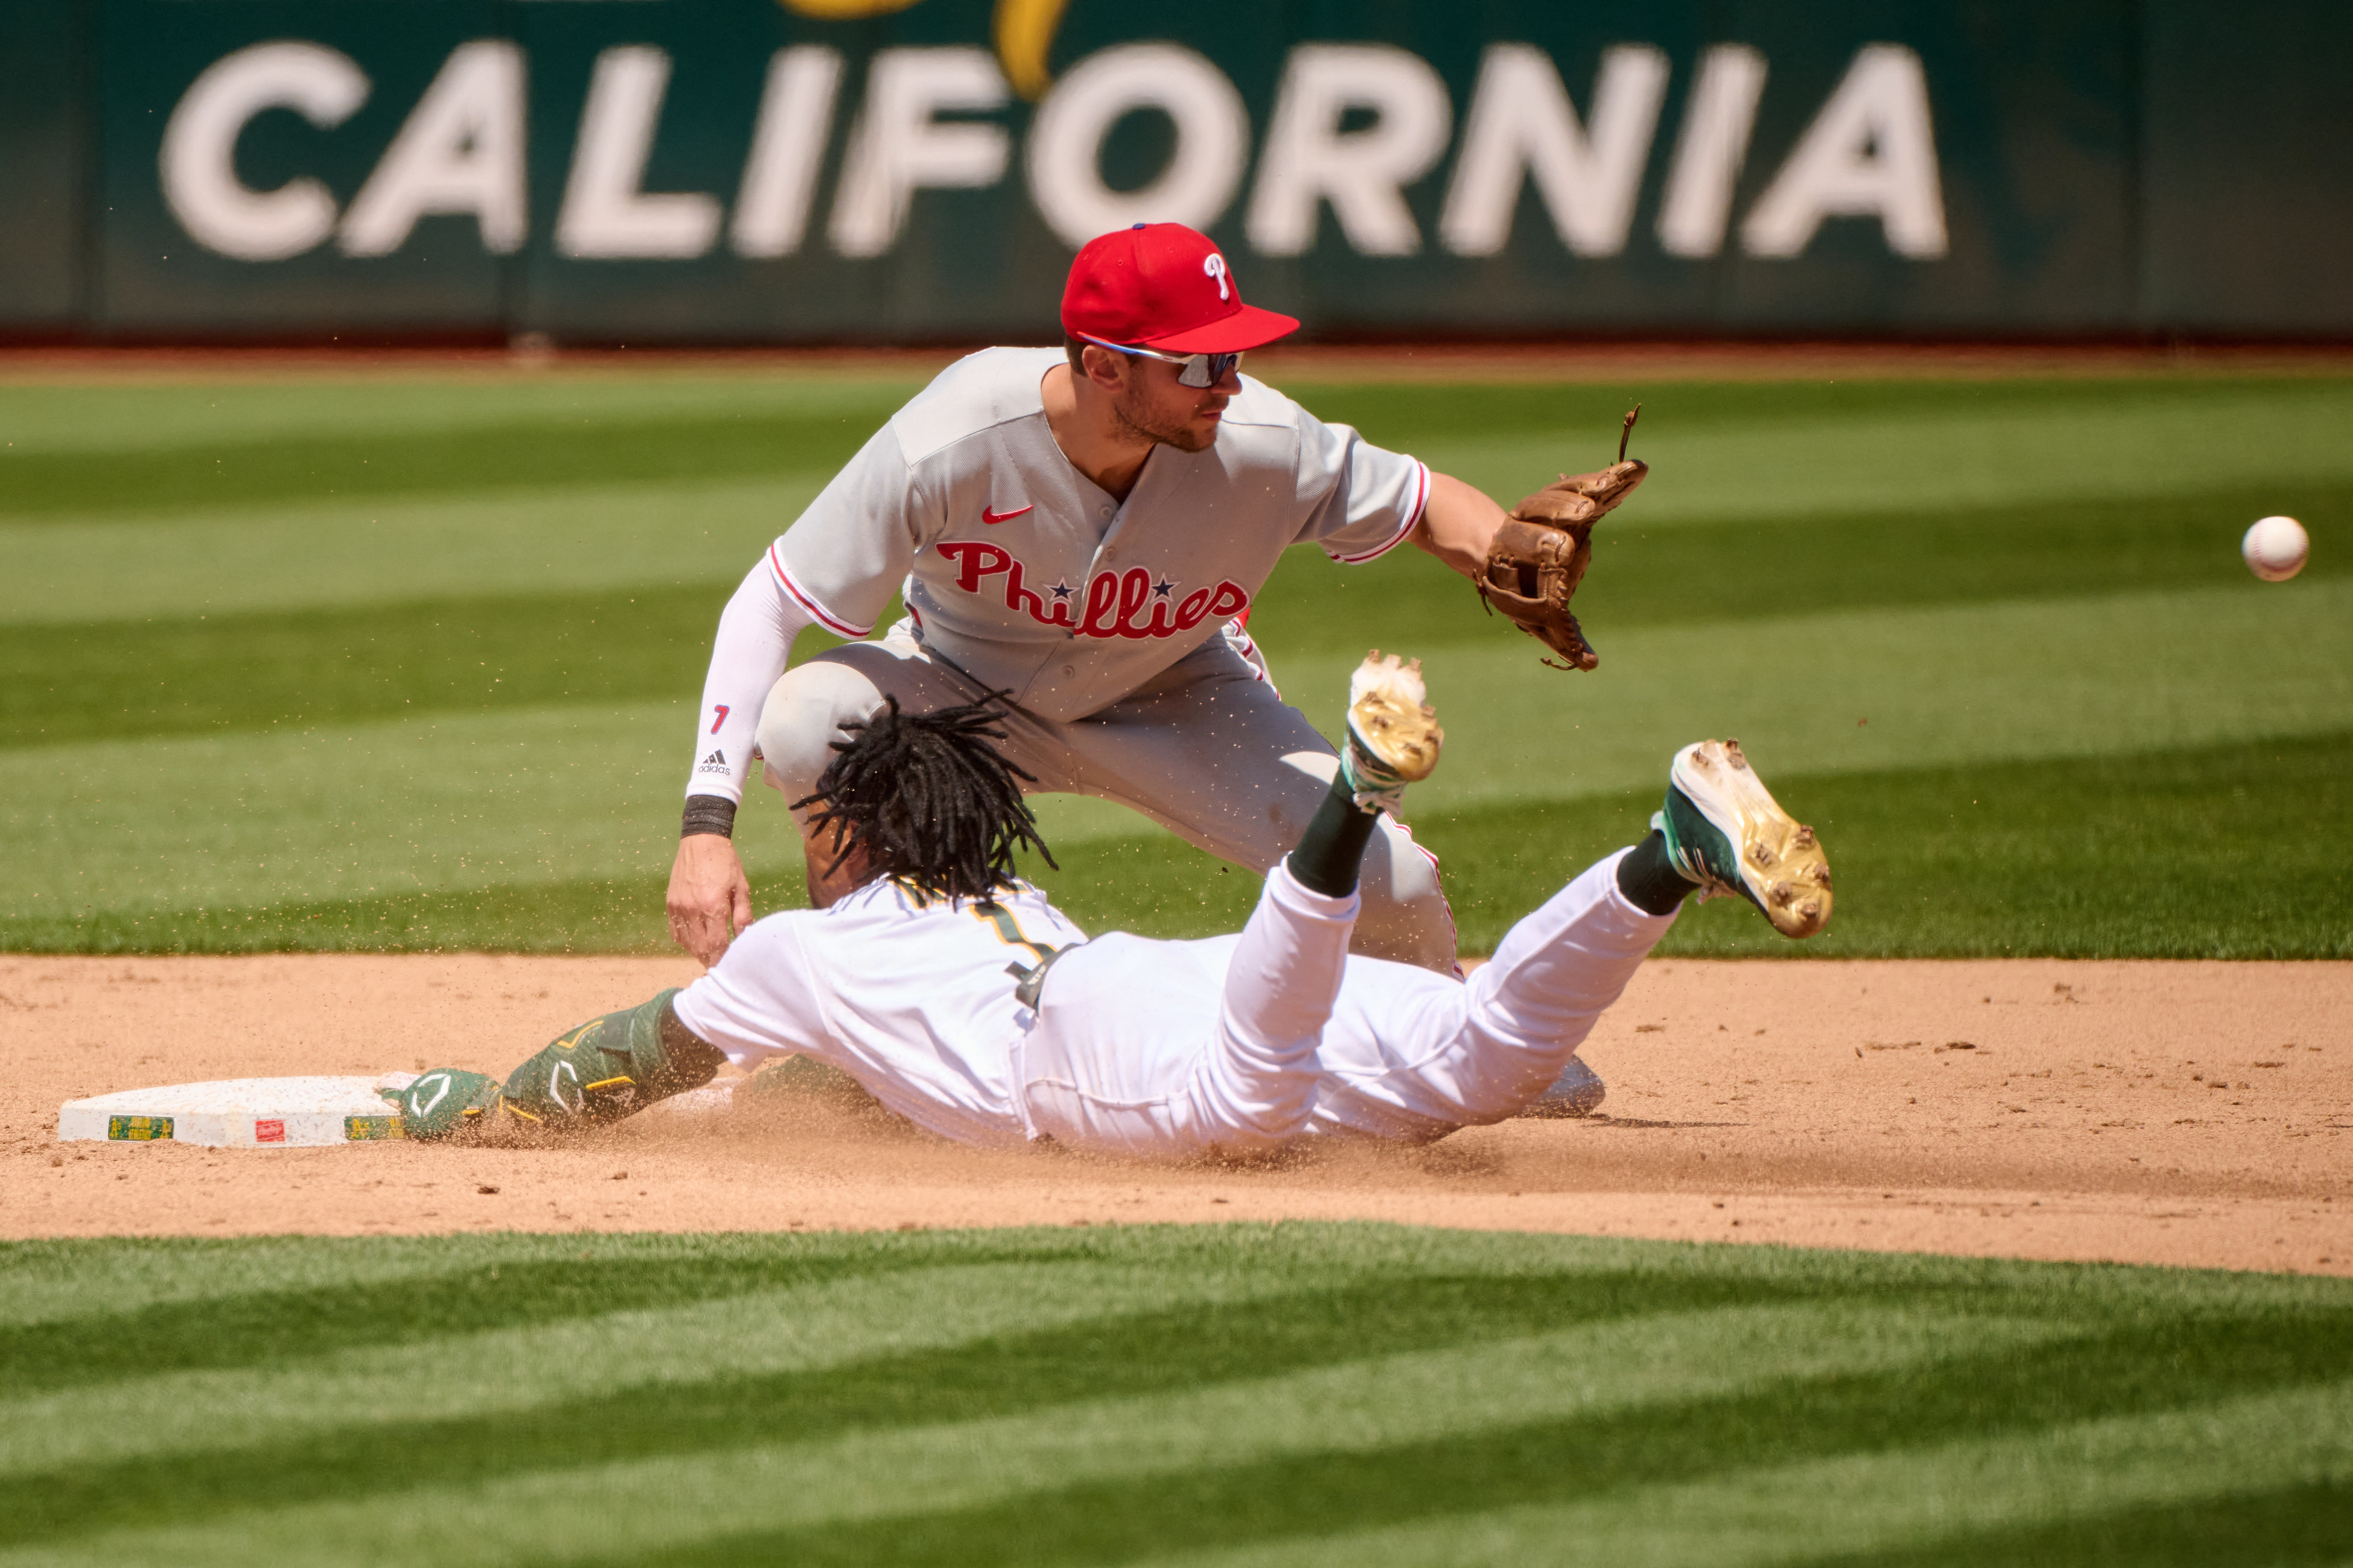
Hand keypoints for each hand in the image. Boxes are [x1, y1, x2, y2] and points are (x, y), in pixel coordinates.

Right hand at [667, 835, 753, 965]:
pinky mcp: (670, 904)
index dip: (723, 960)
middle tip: (721, 968)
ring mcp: (678, 907)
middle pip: (700, 948)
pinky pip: (675, 932)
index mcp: (713, 906)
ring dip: (699, 953)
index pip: (717, 945)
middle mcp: (692, 909)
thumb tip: (744, 939)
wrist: (701, 841)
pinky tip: (696, 942)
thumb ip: (743, 916)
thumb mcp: (741, 888)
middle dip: (711, 961)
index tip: (730, 969)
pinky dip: (686, 942)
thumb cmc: (726, 863)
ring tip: (711, 956)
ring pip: (686, 943)